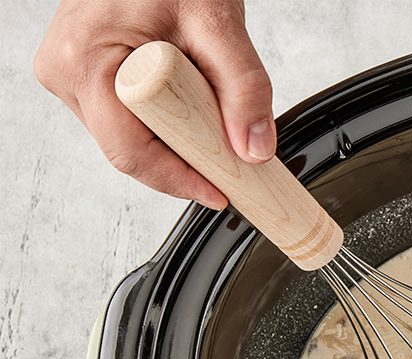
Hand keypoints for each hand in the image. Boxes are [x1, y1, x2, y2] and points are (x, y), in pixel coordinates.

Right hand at [35, 0, 272, 208]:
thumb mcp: (217, 23)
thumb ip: (244, 87)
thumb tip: (254, 149)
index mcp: (85, 61)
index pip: (130, 151)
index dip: (180, 178)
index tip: (221, 190)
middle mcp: (66, 71)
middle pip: (130, 150)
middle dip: (183, 156)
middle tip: (227, 146)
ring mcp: (70, 75)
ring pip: (131, 137)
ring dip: (175, 134)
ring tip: (201, 97)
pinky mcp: (83, 75)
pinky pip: (128, 118)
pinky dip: (165, 118)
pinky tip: (183, 95)